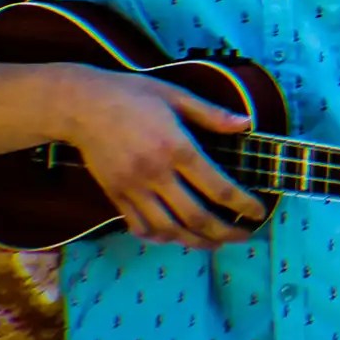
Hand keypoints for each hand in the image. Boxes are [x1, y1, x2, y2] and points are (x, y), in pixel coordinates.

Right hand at [58, 68, 264, 248]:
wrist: (81, 105)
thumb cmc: (132, 95)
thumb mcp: (176, 95)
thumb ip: (212, 114)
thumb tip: (246, 123)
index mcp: (178, 148)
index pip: (218, 187)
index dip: (243, 205)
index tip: (259, 212)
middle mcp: (156, 174)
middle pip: (196, 217)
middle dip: (225, 233)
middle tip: (244, 237)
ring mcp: (133, 188)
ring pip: (168, 229)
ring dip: (195, 242)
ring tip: (215, 244)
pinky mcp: (114, 195)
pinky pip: (139, 225)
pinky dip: (158, 237)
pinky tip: (173, 237)